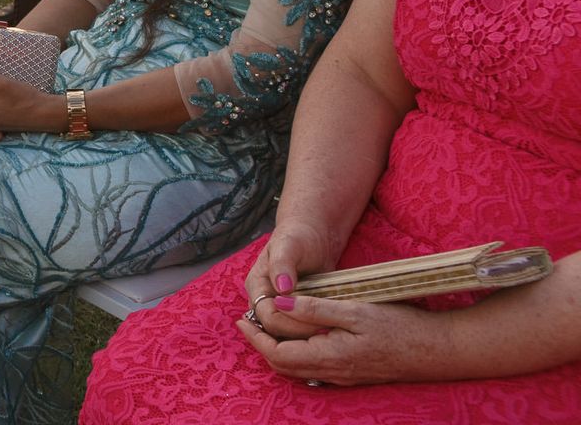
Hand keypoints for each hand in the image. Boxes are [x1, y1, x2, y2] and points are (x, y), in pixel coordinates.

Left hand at [239, 293, 451, 386]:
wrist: (439, 350)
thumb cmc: (400, 327)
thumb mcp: (354, 310)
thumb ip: (315, 309)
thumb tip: (279, 304)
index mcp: (328, 356)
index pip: (278, 353)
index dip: (255, 337)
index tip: (241, 319)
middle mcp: (333, 372)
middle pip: (284, 364)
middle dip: (261, 344)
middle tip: (248, 320)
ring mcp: (344, 376)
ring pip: (299, 368)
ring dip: (278, 349)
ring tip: (268, 325)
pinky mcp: (354, 373)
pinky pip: (315, 368)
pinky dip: (297, 353)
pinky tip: (300, 335)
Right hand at [242, 225, 340, 341]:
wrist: (311, 236)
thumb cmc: (298, 237)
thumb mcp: (289, 246)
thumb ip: (282, 265)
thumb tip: (282, 288)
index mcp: (257, 286)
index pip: (268, 316)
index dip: (290, 323)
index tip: (317, 322)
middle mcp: (264, 300)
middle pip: (274, 330)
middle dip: (300, 332)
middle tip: (328, 329)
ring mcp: (278, 307)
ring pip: (285, 334)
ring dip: (305, 336)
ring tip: (329, 331)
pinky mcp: (293, 312)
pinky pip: (297, 330)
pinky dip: (310, 333)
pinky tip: (328, 329)